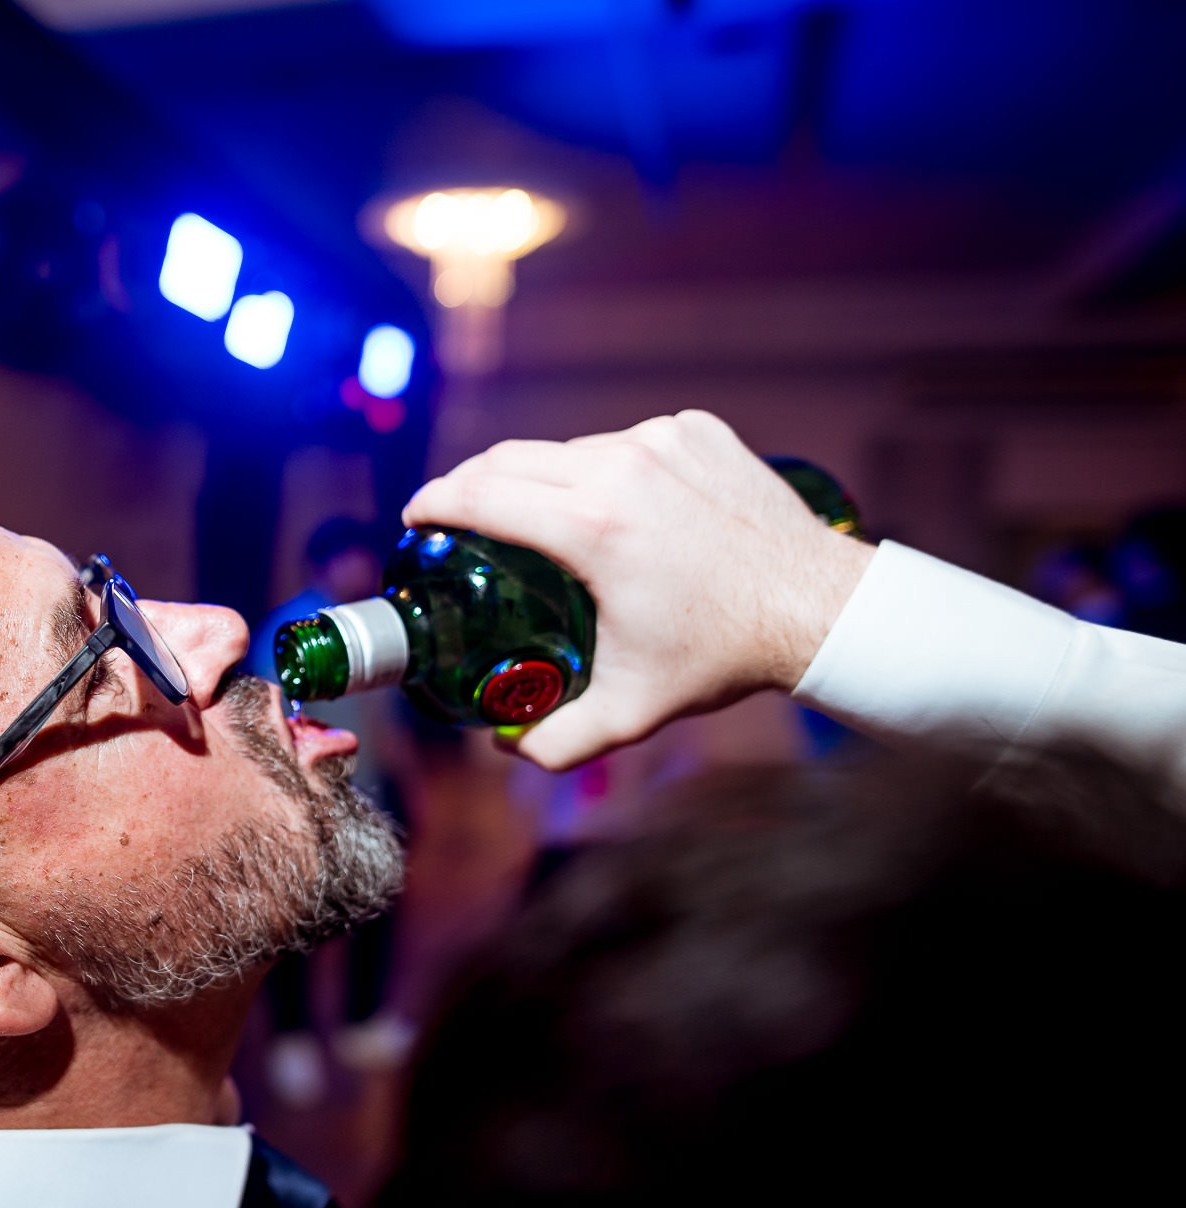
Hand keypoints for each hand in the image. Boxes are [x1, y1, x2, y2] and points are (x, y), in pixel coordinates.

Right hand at [403, 410, 874, 770]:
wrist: (818, 607)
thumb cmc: (724, 656)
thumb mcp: (632, 710)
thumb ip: (557, 741)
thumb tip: (506, 749)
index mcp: (592, 527)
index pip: (480, 494)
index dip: (434, 501)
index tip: (416, 515)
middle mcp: (621, 468)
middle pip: (512, 459)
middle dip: (472, 482)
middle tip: (458, 512)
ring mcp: (661, 440)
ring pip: (571, 449)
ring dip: (546, 480)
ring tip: (547, 522)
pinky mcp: (695, 430)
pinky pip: (626, 443)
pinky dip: (610, 469)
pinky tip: (622, 508)